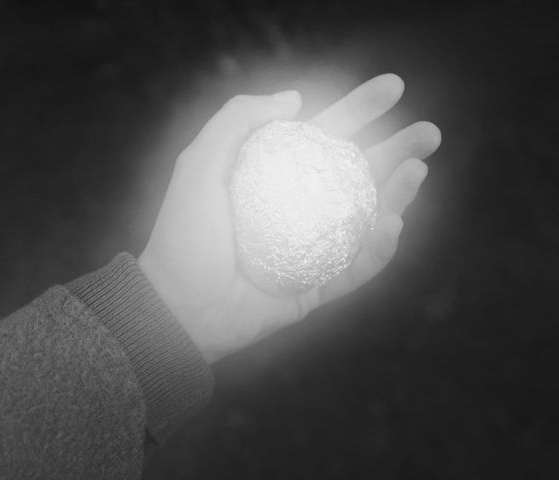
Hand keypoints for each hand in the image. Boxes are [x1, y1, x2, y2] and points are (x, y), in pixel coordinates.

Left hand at [139, 74, 440, 362]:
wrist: (178, 308)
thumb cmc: (186, 234)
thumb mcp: (200, 163)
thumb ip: (239, 118)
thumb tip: (296, 97)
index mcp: (276, 176)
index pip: (325, 135)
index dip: (360, 110)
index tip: (395, 88)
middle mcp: (300, 208)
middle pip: (358, 173)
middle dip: (397, 150)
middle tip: (429, 134)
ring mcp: (313, 249)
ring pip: (367, 218)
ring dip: (399, 195)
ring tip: (417, 170)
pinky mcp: (317, 287)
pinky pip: (357, 269)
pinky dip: (378, 250)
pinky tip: (393, 224)